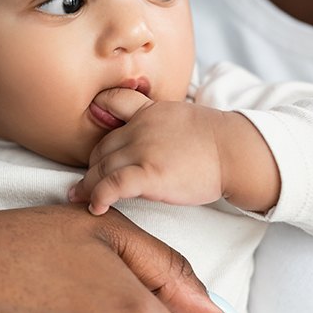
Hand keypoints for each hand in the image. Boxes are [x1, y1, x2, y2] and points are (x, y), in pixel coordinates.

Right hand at [0, 205, 221, 312]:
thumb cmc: (40, 243)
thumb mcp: (110, 233)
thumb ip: (166, 267)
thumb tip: (211, 304)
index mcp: (136, 311)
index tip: (218, 312)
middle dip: (171, 309)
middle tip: (132, 284)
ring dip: (146, 309)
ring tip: (111, 287)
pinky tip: (96, 295)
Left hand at [70, 88, 279, 214]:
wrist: (232, 150)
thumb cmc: (211, 137)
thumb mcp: (178, 113)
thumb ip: (153, 117)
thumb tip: (140, 135)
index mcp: (147, 111)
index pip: (111, 104)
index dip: (97, 122)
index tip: (93, 141)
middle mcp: (139, 128)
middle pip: (102, 147)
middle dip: (92, 166)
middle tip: (86, 182)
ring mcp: (143, 149)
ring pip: (101, 167)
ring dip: (88, 185)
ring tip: (80, 198)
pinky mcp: (149, 174)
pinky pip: (113, 185)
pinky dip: (98, 196)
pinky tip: (95, 208)